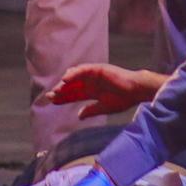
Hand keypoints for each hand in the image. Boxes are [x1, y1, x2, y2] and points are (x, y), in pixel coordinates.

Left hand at [39, 63, 167, 118]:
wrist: (135, 91)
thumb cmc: (124, 99)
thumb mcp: (104, 107)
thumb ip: (91, 110)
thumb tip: (79, 116)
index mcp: (92, 91)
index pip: (74, 94)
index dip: (63, 98)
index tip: (53, 102)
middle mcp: (91, 82)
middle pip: (72, 86)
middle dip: (61, 91)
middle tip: (49, 96)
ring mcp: (94, 75)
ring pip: (75, 78)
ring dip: (65, 83)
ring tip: (56, 90)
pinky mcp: (98, 69)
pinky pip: (83, 70)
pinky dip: (73, 73)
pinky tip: (65, 80)